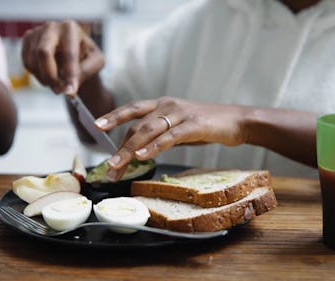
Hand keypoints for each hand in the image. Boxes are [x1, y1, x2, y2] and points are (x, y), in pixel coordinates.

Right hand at [22, 20, 103, 94]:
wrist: (75, 50)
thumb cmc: (87, 56)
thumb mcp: (96, 63)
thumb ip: (85, 72)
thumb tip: (68, 89)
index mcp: (71, 29)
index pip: (69, 54)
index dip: (70, 75)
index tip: (70, 92)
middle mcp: (51, 27)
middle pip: (43, 53)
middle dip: (50, 76)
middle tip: (59, 92)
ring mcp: (36, 32)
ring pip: (33, 62)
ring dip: (46, 79)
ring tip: (58, 85)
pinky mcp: (27, 41)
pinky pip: (27, 64)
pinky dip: (38, 75)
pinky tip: (50, 76)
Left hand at [94, 97, 249, 180]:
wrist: (238, 120)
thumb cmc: (209, 124)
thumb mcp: (181, 126)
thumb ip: (162, 132)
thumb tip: (142, 147)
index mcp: (163, 104)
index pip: (133, 110)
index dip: (114, 117)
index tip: (97, 126)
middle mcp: (168, 105)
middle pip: (136, 125)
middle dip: (119, 146)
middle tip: (108, 166)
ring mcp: (181, 114)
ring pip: (148, 131)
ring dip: (130, 150)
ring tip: (117, 165)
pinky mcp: (194, 125)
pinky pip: (169, 137)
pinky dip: (154, 147)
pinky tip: (142, 157)